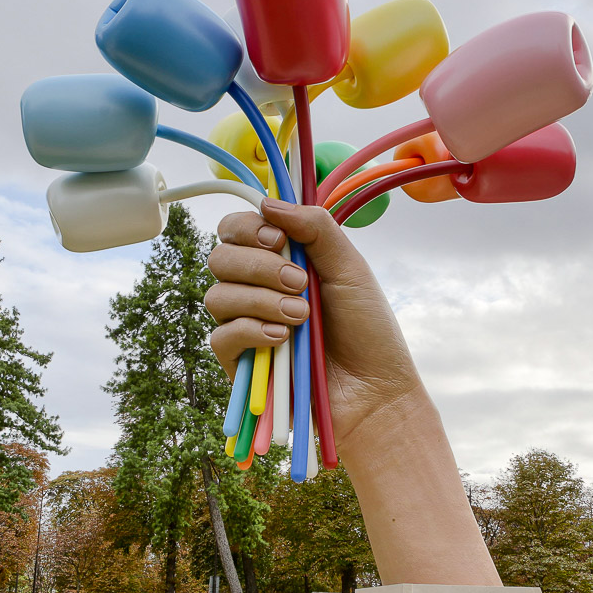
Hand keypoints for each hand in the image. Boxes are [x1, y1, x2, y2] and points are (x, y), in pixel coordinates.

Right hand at [204, 198, 421, 446]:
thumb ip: (314, 228)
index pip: (236, 230)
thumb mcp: (350, 268)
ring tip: (301, 316)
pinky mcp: (240, 363)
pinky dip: (252, 331)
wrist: (375, 390)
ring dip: (261, 300)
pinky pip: (221, 336)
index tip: (280, 239)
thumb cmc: (367, 330)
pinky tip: (283, 339)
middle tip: (300, 283)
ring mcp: (245, 326)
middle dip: (258, 266)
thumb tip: (268, 202)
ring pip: (218, 296)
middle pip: (220, 258)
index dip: (248, 228)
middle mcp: (256, 290)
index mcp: (279, 262)